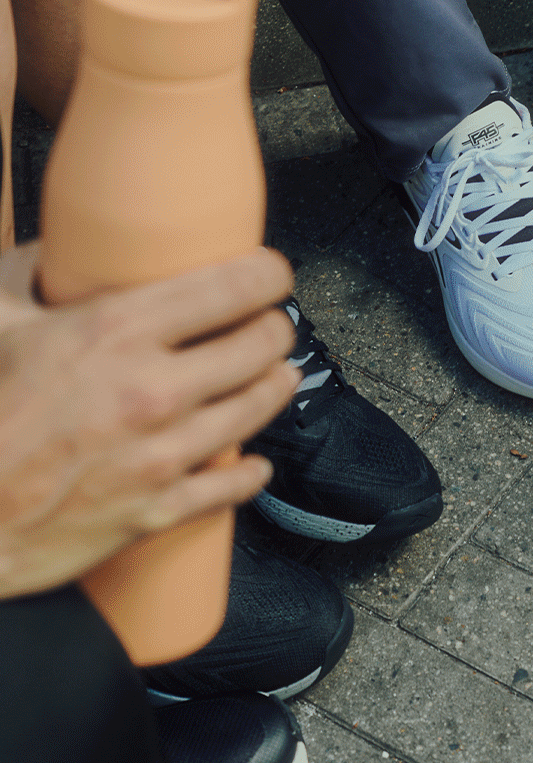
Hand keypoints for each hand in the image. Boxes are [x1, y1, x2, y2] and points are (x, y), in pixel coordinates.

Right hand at [0, 246, 297, 600]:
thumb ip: (24, 276)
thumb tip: (47, 255)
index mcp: (113, 333)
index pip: (231, 287)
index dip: (268, 274)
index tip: (271, 273)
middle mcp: (149, 391)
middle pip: (260, 344)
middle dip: (276, 327)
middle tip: (271, 324)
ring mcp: (161, 453)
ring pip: (258, 407)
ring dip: (276, 384)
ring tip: (277, 375)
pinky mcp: (159, 508)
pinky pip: (233, 484)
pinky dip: (249, 469)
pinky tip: (251, 460)